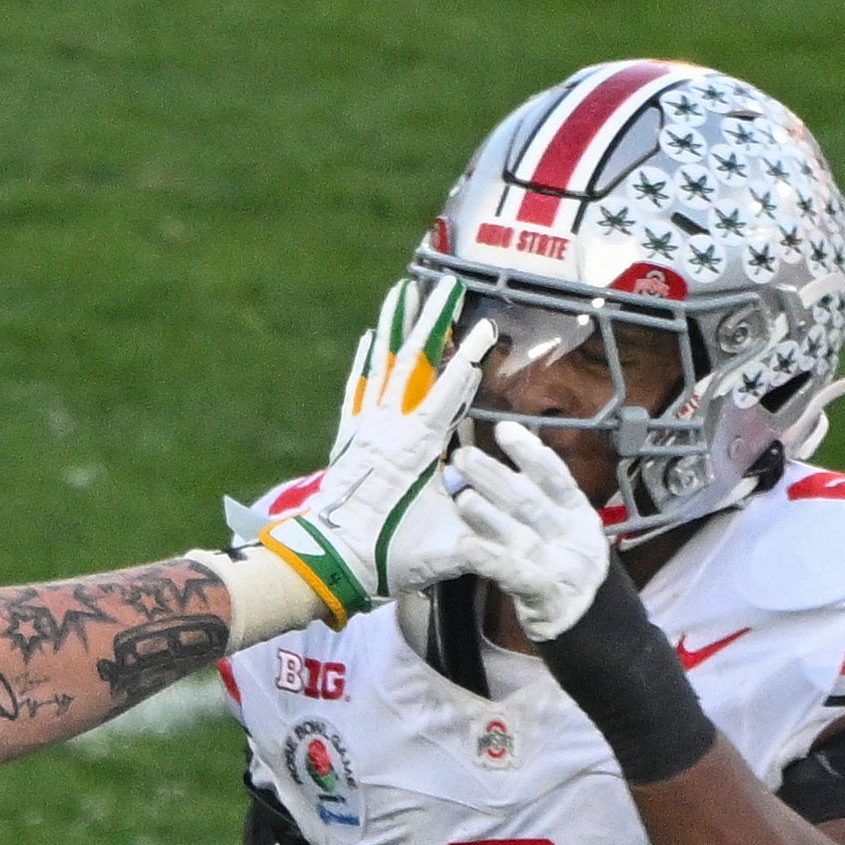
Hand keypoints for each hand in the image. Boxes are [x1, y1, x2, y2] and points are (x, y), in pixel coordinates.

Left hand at [251, 280, 491, 621]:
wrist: (327, 562)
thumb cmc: (387, 557)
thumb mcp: (444, 551)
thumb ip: (482, 542)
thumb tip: (517, 544)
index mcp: (417, 446)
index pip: (450, 389)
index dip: (470, 357)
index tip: (487, 326)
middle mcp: (389, 427)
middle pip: (414, 361)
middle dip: (433, 319)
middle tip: (447, 283)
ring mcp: (365, 428)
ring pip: (381, 365)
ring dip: (394, 326)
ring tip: (402, 289)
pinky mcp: (348, 437)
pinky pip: (357, 388)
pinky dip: (365, 362)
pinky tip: (368, 339)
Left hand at [442, 421, 614, 638]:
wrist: (583, 617)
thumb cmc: (562, 563)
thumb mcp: (560, 526)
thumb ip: (537, 495)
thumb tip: (500, 455)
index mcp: (577, 512)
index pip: (554, 476)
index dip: (530, 452)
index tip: (503, 429)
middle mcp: (570, 534)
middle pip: (529, 500)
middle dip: (495, 477)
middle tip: (463, 456)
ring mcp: (558, 563)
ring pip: (519, 533)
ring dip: (489, 514)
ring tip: (461, 496)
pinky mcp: (542, 593)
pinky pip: (512, 573)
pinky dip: (490, 558)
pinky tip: (466, 546)